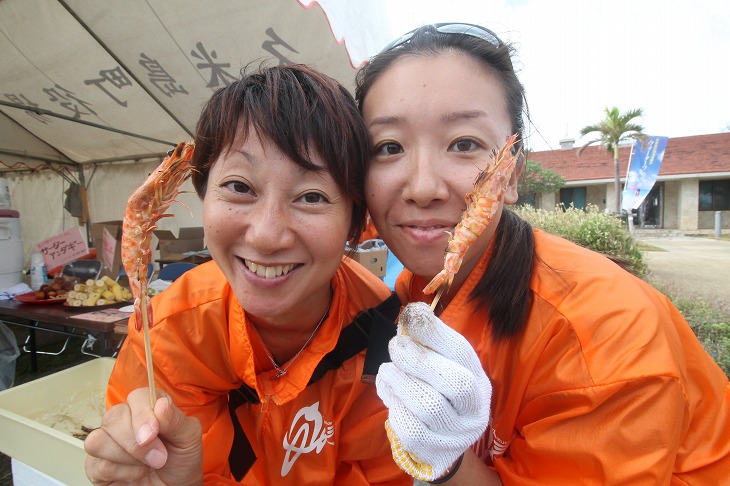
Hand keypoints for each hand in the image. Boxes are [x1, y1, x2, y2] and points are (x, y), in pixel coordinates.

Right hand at [84, 388, 202, 484]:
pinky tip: (136, 474)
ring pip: (98, 440)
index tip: (154, 432)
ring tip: (149, 466)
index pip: (137, 397)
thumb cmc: (181, 461)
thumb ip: (176, 420)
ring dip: (128, 456)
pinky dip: (122, 472)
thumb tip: (161, 404)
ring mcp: (108, 443)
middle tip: (159, 457)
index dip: (142, 413)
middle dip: (136, 442)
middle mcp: (125, 422)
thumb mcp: (188, 438)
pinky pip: (96, 464)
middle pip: (113, 417)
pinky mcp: (97, 466)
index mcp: (148, 408)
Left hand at [376, 302, 491, 480]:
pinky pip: (410, 429)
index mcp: (480, 379)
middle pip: (455, 382)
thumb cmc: (437, 394)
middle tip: (395, 346)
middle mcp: (476, 408)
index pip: (463, 353)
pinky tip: (391, 396)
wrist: (438, 445)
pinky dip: (395, 407)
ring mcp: (458, 434)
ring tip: (387, 371)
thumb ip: (429, 344)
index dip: (436, 332)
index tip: (411, 315)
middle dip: (419, 359)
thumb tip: (411, 314)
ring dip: (401, 382)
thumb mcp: (440, 367)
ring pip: (429, 405)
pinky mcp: (436, 453)